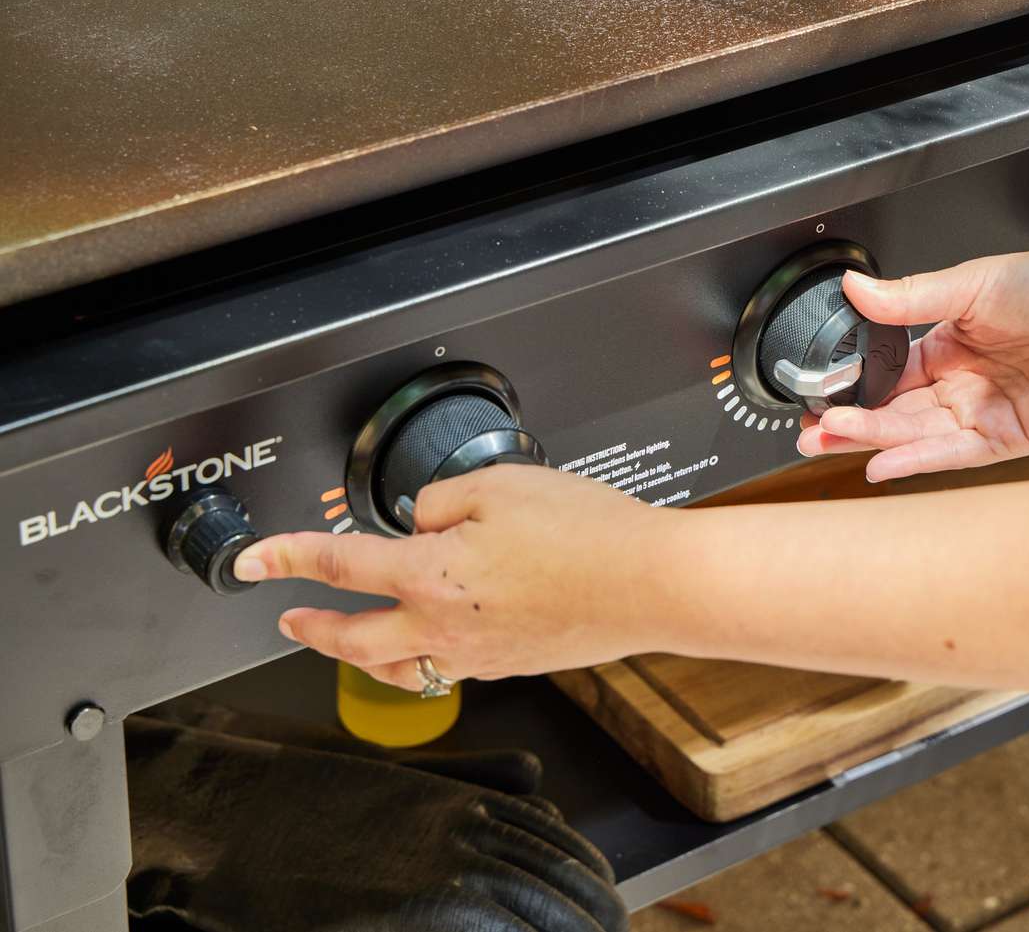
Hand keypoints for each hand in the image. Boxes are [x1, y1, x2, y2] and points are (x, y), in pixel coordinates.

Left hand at [233, 465, 672, 689]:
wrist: (649, 582)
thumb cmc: (586, 534)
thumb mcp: (500, 484)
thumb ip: (443, 498)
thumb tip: (423, 518)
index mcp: (430, 577)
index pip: (337, 564)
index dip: (284, 557)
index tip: (255, 559)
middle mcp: (445, 627)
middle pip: (353, 638)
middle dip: (311, 627)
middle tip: (289, 619)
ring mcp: (478, 654)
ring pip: (397, 669)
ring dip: (359, 656)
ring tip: (346, 644)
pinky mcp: (512, 663)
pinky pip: (445, 670)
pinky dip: (420, 660)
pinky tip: (430, 643)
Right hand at [799, 239, 1028, 480]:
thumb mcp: (969, 285)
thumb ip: (909, 297)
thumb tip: (855, 287)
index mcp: (945, 346)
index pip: (885, 375)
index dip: (851, 387)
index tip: (818, 393)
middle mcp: (960, 384)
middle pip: (893, 413)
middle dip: (849, 424)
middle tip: (811, 430)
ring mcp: (981, 414)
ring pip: (915, 435)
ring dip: (872, 440)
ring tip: (831, 439)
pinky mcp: (1007, 438)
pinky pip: (953, 453)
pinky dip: (916, 460)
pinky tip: (882, 463)